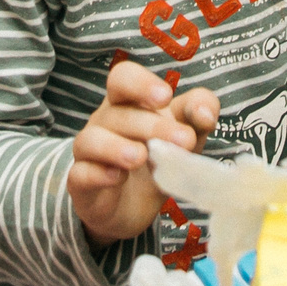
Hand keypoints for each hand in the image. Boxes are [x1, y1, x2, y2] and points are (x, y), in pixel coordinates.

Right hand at [68, 60, 219, 241]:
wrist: (132, 207)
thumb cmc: (158, 158)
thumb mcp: (186, 134)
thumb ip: (198, 115)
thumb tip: (206, 112)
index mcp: (128, 102)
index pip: (123, 77)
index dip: (142, 83)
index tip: (166, 97)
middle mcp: (104, 122)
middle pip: (117, 112)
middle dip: (152, 124)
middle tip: (183, 140)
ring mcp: (88, 153)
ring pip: (91, 140)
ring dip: (116, 146)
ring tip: (140, 157)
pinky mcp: (81, 183)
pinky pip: (80, 173)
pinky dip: (97, 173)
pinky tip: (117, 178)